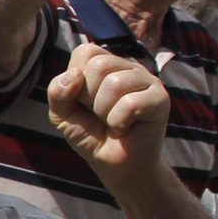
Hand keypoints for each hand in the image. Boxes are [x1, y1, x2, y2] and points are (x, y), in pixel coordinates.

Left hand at [48, 40, 169, 173]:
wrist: (116, 166)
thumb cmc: (91, 135)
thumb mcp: (62, 115)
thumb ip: (57, 92)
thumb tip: (74, 75)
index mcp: (106, 64)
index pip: (85, 52)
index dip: (75, 81)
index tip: (83, 102)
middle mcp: (128, 67)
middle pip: (99, 65)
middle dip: (89, 98)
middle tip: (99, 115)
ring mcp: (147, 81)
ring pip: (115, 83)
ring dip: (104, 112)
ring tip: (112, 122)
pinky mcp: (161, 99)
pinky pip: (131, 103)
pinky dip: (119, 122)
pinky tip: (125, 128)